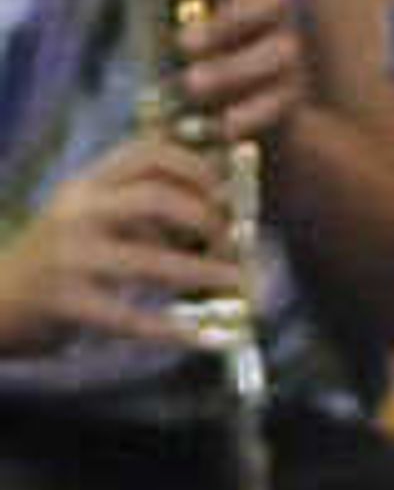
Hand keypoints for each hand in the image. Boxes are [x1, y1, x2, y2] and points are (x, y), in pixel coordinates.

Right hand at [0, 131, 232, 357]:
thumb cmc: (60, 259)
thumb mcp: (89, 215)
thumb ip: (140, 205)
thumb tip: (220, 211)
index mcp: (86, 184)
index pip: (148, 153)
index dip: (197, 167)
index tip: (226, 192)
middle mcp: (76, 212)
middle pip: (158, 200)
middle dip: (208, 221)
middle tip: (232, 244)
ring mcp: (68, 257)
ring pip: (151, 262)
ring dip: (203, 274)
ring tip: (237, 283)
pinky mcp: (65, 303)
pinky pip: (130, 317)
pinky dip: (171, 328)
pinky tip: (200, 336)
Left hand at [173, 0, 304, 154]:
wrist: (224, 127)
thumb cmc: (184, 71)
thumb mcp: (165, 39)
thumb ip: (154, 11)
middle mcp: (267, 19)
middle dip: (227, 19)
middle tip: (183, 43)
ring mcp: (284, 58)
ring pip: (279, 53)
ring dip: (232, 68)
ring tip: (192, 85)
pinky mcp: (289, 101)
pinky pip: (277, 105)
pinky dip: (244, 116)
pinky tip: (211, 127)